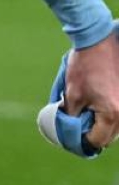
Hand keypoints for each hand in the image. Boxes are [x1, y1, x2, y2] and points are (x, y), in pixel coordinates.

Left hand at [65, 33, 118, 149]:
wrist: (97, 43)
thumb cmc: (84, 67)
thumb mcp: (72, 94)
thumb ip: (72, 115)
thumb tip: (70, 129)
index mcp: (112, 114)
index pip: (98, 140)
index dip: (83, 141)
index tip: (71, 138)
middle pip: (109, 137)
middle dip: (92, 134)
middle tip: (76, 127)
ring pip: (115, 127)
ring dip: (100, 125)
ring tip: (84, 114)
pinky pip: (118, 116)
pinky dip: (107, 115)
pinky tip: (94, 107)